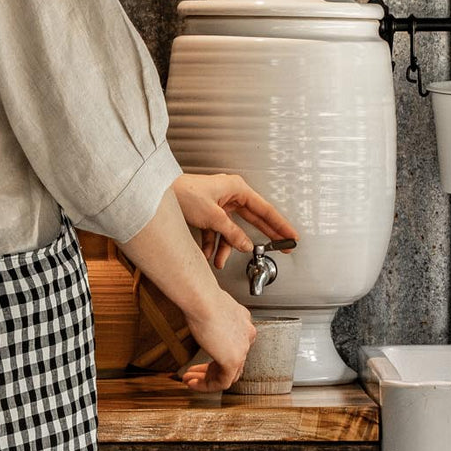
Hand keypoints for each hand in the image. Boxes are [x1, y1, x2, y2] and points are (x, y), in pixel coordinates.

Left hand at [172, 173, 297, 268]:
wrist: (159, 194)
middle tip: (282, 247)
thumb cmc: (183, 193)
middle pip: (253, 219)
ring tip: (220, 260)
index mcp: (237, 189)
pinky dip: (212, 244)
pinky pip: (217, 232)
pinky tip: (207, 254)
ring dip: (225, 247)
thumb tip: (245, 245)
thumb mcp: (213, 216)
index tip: (291, 235)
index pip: (265, 209)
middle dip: (263, 236)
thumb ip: (232, 233)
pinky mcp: (208, 213)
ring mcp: (219, 205)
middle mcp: (230, 196)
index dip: (279, 225)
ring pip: (231, 230)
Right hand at [182, 290, 256, 392]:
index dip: (215, 355)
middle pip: (232, 362)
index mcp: (243, 323)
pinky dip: (207, 386)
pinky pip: (223, 382)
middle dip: (209, 370)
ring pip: (229, 374)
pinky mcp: (233, 360)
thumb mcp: (209, 309)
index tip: (201, 359)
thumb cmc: (203, 299)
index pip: (234, 347)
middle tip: (193, 373)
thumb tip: (201, 322)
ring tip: (190, 381)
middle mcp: (246, 336)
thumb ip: (210, 319)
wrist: (202, 299)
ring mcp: (242, 349)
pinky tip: (194, 384)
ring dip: (207, 380)